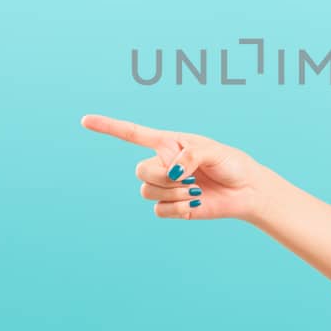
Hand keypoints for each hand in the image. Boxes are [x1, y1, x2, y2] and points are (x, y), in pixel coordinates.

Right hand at [81, 114, 265, 221]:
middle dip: (163, 175)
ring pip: (147, 191)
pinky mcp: (172, 207)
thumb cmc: (231, 163)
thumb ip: (190, 155)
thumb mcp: (212, 151)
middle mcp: (162, 163)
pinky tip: (195, 202)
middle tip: (189, 177)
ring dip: (172, 192)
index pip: (132, 134)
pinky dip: (178, 207)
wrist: (245, 190)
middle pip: (140, 170)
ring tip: (196, 189)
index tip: (85, 121)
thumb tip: (172, 171)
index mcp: (168, 143)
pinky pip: (159, 210)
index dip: (108, 127)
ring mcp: (166, 186)